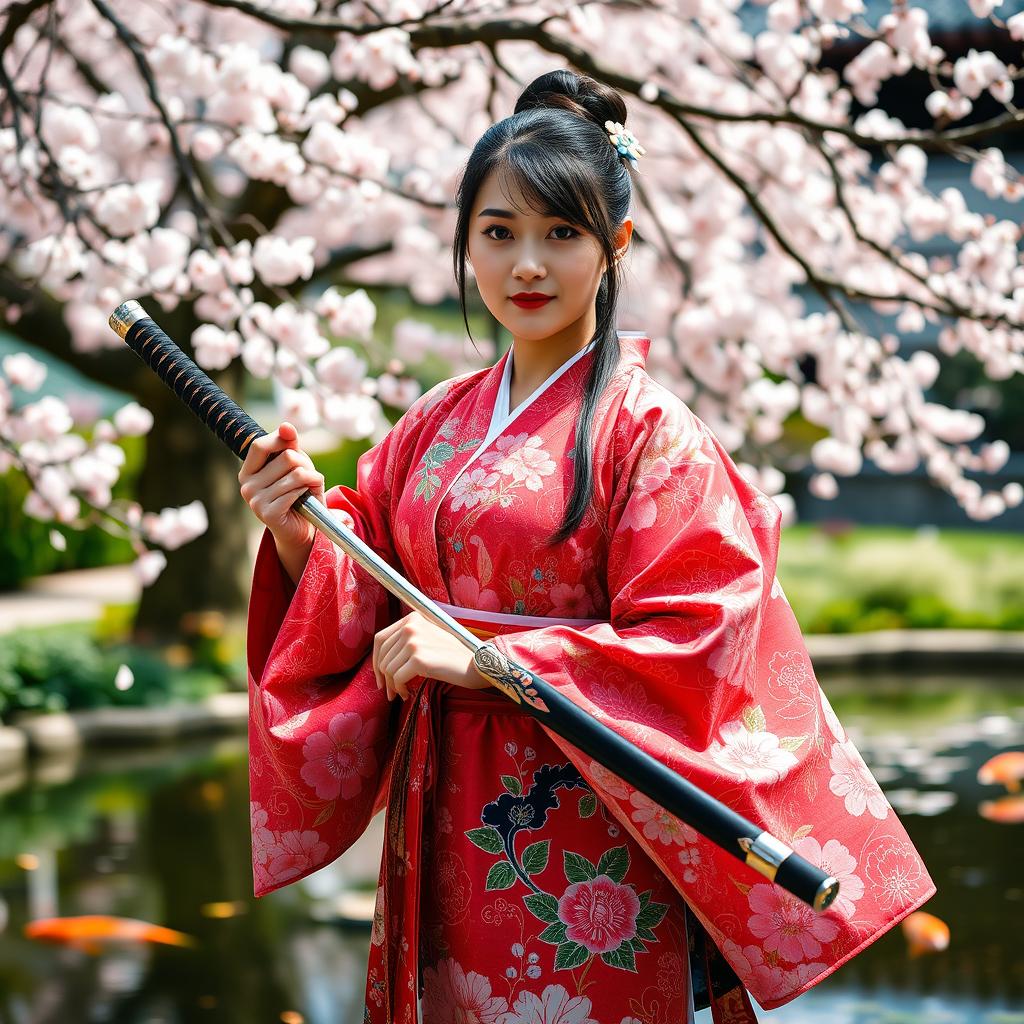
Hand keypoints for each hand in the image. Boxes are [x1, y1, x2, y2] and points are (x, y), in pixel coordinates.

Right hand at [238, 421, 324, 549]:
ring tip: (308, 489)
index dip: (281, 441)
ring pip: (295, 474)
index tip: (294, 446)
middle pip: (285, 457)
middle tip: (308, 477)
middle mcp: (246, 485)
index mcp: (248, 471)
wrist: (301, 530)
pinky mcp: (267, 513)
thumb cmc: (298, 494)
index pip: (260, 444)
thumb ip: (289, 445)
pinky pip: (295, 491)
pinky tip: (306, 500)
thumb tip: (286, 425)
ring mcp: (255, 501)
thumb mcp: (295, 465)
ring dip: (311, 479)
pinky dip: (307, 492)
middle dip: (305, 464)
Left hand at [373, 611, 491, 700]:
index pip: (380, 639)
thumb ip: (407, 641)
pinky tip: (407, 694)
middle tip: (389, 691)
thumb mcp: (428, 638)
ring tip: (401, 693)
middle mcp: (411, 626)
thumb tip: (381, 661)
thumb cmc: (453, 655)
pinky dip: (400, 689)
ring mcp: (414, 641)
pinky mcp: (418, 658)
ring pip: (388, 669)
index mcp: (412, 618)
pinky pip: (397, 678)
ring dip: (392, 685)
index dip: (376, 660)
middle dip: (383, 677)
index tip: (380, 676)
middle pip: (382, 655)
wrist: (476, 664)